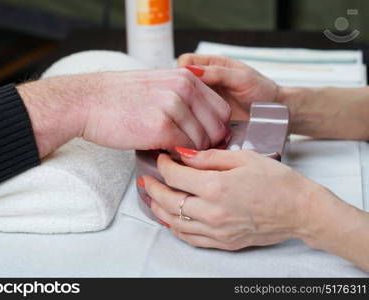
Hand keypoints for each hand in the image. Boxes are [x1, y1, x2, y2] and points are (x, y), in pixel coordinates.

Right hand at [18, 69, 230, 156]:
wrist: (87, 102)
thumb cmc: (119, 97)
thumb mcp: (158, 84)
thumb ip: (184, 98)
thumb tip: (204, 123)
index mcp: (186, 78)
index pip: (221, 109)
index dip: (215, 128)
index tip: (204, 138)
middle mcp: (183, 89)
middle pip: (216, 127)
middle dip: (207, 143)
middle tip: (188, 150)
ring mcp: (173, 107)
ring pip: (202, 142)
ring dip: (189, 151)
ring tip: (170, 150)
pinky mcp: (161, 127)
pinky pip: (184, 150)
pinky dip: (176, 156)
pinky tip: (162, 152)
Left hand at [140, 148, 321, 249]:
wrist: (300, 210)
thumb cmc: (277, 181)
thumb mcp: (243, 158)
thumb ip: (209, 157)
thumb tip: (183, 154)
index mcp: (216, 187)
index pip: (175, 175)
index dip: (163, 165)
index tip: (162, 158)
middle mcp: (212, 212)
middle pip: (169, 201)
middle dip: (153, 188)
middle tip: (147, 180)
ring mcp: (217, 230)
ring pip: (175, 223)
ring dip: (159, 209)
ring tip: (152, 198)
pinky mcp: (223, 242)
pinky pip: (190, 239)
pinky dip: (176, 229)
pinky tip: (170, 220)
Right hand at [177, 54, 279, 119]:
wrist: (272, 112)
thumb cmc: (262, 90)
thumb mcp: (241, 78)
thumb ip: (218, 73)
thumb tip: (193, 71)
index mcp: (213, 64)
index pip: (186, 61)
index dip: (183, 71)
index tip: (187, 83)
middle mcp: (206, 80)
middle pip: (182, 81)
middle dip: (183, 91)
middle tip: (192, 101)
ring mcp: (205, 97)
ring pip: (185, 98)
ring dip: (188, 105)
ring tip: (198, 112)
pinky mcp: (206, 113)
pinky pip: (193, 113)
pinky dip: (194, 117)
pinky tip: (199, 121)